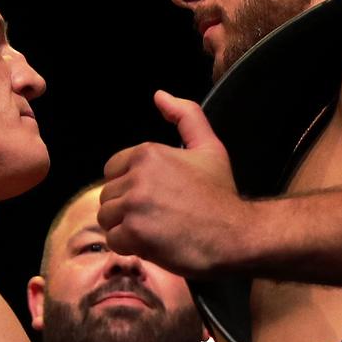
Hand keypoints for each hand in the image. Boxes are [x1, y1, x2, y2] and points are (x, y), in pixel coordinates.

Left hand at [99, 90, 245, 276]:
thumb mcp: (209, 147)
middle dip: (127, 209)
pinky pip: (113, 240)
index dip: (131, 186)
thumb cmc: (221, 195)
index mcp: (148, 152)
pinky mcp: (134, 233)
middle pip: (108, 195)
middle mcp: (137, 175)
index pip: (113, 169)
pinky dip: (129, 246)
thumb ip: (186, 115)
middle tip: (159, 217)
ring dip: (126, 228)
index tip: (155, 197)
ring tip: (155, 230)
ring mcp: (134, 204)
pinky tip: (153, 244)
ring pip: (107, 217)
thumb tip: (159, 95)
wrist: (235, 236)